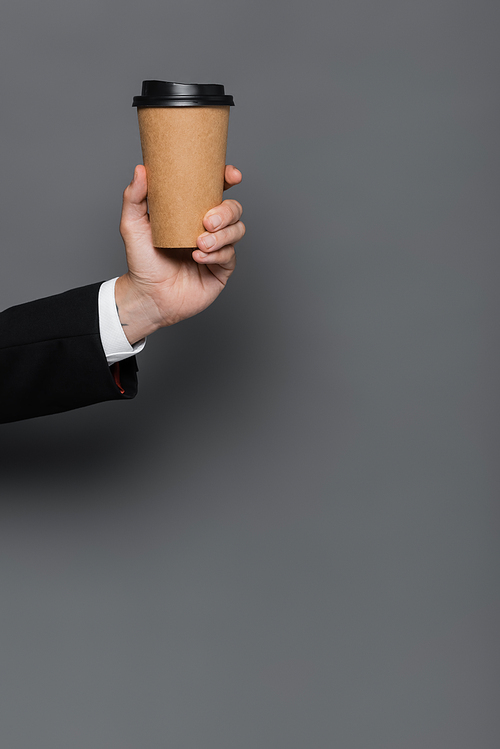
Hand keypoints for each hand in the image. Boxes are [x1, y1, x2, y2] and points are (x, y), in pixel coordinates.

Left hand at [115, 164, 244, 343]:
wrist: (148, 296)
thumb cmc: (142, 262)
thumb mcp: (132, 226)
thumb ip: (134, 197)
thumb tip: (141, 169)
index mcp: (191, 212)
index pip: (216, 190)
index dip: (228, 179)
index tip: (232, 175)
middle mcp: (207, 229)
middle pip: (233, 210)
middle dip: (226, 212)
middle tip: (207, 221)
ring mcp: (217, 249)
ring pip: (237, 231)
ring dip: (222, 235)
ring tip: (200, 243)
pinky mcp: (221, 270)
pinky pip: (230, 256)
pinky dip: (217, 254)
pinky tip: (198, 257)